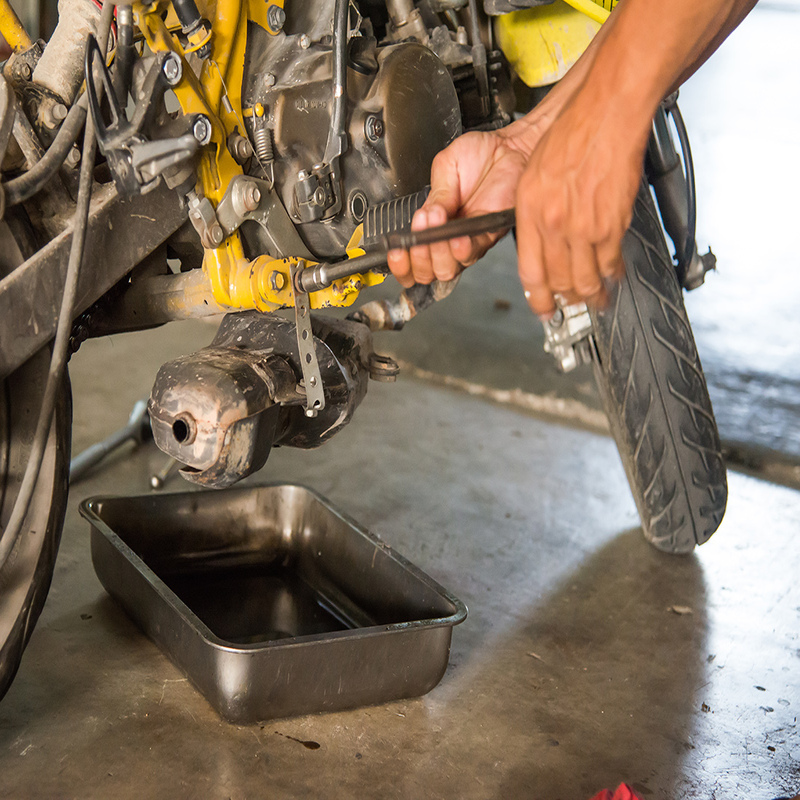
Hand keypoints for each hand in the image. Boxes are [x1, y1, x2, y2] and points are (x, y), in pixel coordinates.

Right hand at [387, 113, 548, 288]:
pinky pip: (472, 252)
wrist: (508, 147)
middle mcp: (450, 238)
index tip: (395, 252)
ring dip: (436, 253)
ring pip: (449, 268)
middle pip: (429, 272)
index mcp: (433, 225)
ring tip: (433, 231)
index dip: (402, 265)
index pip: (413, 260)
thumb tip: (424, 219)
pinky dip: (460, 249)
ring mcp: (469, 240)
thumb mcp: (445, 169)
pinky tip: (456, 238)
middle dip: (418, 259)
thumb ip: (434, 197)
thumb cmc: (478, 156)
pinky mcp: (488, 235)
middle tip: (416, 239)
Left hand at [514, 95, 648, 317]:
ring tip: (594, 300)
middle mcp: (555, 224)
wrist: (606, 114)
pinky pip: (610, 262)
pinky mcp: (612, 223)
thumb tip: (539, 242)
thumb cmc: (571, 136)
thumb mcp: (533, 177)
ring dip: (591, 295)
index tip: (542, 308)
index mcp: (530, 213)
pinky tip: (612, 276)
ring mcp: (584, 226)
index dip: (537, 297)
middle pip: (559, 281)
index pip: (530, 271)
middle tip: (570, 306)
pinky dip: (612, 274)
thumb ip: (533, 214)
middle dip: (565, 300)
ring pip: (585, 278)